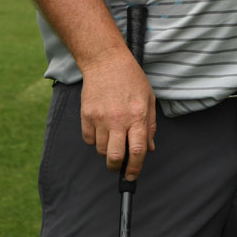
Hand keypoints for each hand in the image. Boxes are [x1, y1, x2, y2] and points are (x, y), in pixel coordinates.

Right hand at [79, 47, 157, 179]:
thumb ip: (150, 125)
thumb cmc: (131, 78)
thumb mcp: (148, 99)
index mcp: (137, 116)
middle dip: (117, 167)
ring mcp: (100, 118)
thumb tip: (149, 148)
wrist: (106, 61)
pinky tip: (101, 129)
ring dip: (107, 151)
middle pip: (115, 157)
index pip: (137, 150)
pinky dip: (94, 140)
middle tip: (119, 165)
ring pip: (101, 150)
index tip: (132, 175)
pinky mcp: (86, 115)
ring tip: (112, 139)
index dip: (135, 168)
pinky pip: (89, 139)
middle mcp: (119, 119)